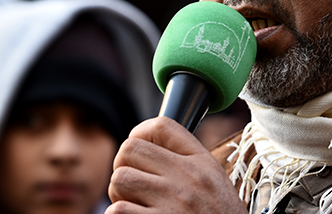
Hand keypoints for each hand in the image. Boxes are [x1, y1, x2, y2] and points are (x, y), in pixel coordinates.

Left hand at [106, 116, 246, 212]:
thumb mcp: (213, 184)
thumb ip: (186, 165)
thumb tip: (147, 150)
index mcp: (202, 163)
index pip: (162, 126)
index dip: (140, 133)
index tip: (138, 152)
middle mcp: (188, 177)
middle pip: (131, 149)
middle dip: (123, 166)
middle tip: (132, 186)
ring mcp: (173, 202)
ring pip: (120, 179)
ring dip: (118, 195)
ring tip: (134, 206)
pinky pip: (117, 210)